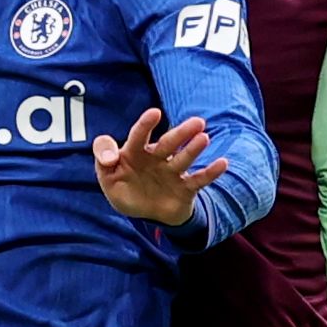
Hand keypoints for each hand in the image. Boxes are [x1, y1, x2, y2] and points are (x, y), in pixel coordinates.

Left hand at [91, 109, 227, 225]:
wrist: (145, 213)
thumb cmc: (125, 189)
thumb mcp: (108, 178)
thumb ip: (104, 162)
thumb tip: (112, 157)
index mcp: (136, 152)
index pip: (139, 136)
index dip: (145, 125)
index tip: (154, 114)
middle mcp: (156, 158)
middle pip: (169, 143)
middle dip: (181, 133)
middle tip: (198, 122)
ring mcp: (172, 172)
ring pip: (184, 158)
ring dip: (193, 149)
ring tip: (204, 138)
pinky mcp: (185, 187)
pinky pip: (199, 179)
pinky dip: (211, 172)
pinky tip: (223, 163)